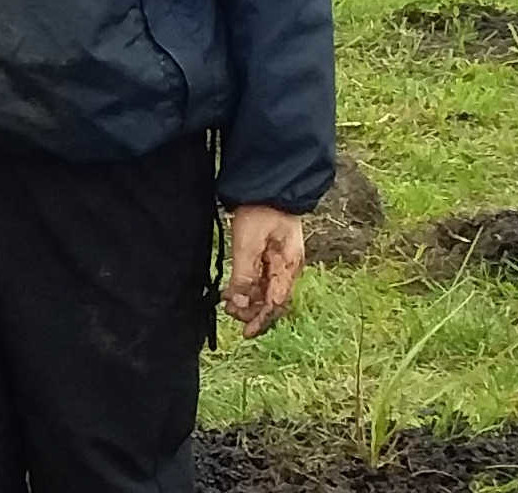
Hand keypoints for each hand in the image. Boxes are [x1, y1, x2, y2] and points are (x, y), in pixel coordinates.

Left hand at [221, 206, 307, 338]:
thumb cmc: (260, 212)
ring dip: (248, 300)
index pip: (277, 303)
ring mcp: (280, 261)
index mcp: (289, 266)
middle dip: (252, 311)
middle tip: (230, 311)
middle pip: (272, 300)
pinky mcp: (271, 255)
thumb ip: (244, 275)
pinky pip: (261, 279)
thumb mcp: (248, 244)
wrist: (267, 185)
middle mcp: (288, 268)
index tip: (246, 333)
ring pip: (265, 291)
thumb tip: (239, 303)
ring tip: (228, 302)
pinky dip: (248, 287)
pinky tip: (233, 290)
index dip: (262, 320)